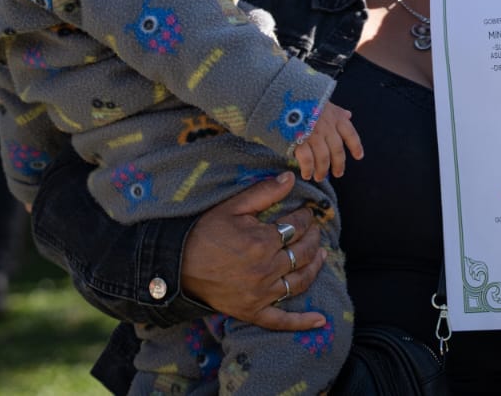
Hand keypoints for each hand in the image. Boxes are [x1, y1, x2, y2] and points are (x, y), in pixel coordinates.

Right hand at [181, 172, 326, 328]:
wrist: (177, 266)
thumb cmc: (204, 233)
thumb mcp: (232, 207)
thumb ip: (263, 192)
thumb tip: (290, 177)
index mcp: (263, 242)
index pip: (297, 226)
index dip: (306, 216)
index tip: (306, 212)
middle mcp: (267, 269)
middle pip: (304, 252)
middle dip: (314, 237)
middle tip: (316, 229)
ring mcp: (261, 294)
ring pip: (301, 281)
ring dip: (316, 267)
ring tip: (323, 255)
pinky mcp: (252, 311)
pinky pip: (281, 320)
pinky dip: (302, 322)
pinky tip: (320, 321)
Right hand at [295, 102, 363, 181]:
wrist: (284, 95)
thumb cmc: (304, 99)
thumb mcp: (324, 102)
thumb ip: (336, 111)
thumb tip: (348, 115)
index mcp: (335, 117)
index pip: (350, 134)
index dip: (356, 146)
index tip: (358, 156)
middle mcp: (327, 127)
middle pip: (337, 151)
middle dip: (339, 164)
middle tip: (338, 174)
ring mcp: (313, 134)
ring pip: (323, 158)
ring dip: (322, 170)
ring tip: (320, 177)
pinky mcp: (298, 141)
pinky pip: (307, 160)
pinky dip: (308, 169)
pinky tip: (307, 174)